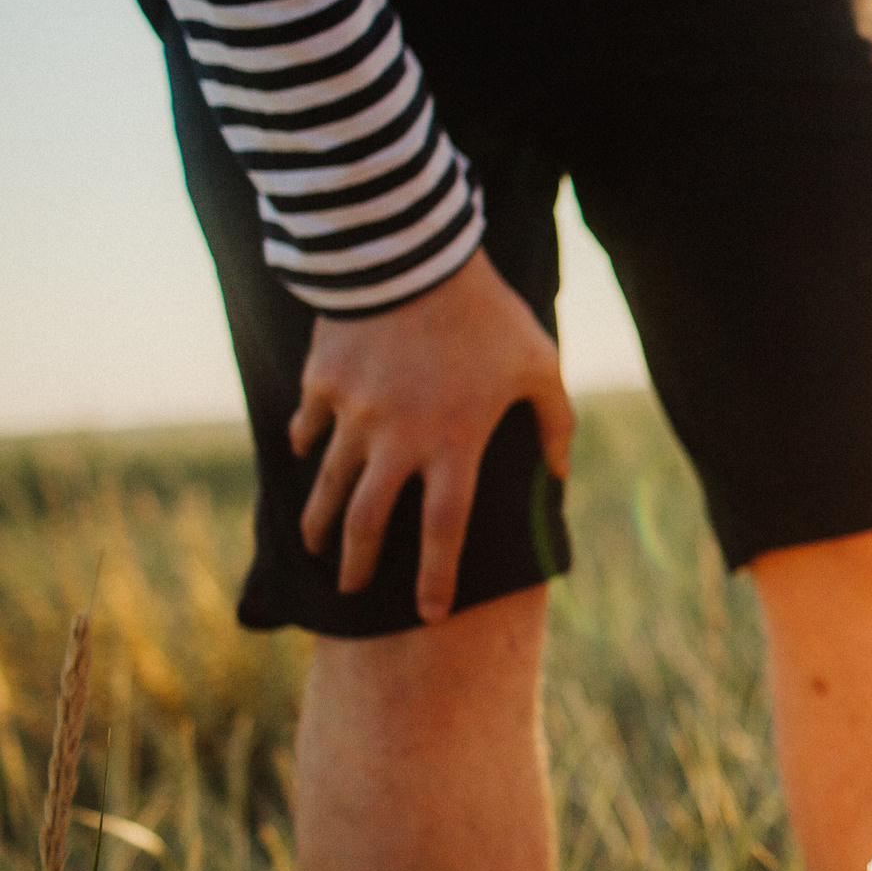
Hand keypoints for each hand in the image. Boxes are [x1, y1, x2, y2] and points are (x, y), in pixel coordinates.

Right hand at [290, 250, 574, 622]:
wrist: (412, 256)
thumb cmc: (488, 313)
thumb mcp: (540, 363)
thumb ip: (557, 421)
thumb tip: (562, 471)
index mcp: (454, 445)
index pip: (444, 531)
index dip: (437, 577)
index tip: (430, 614)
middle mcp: (397, 442)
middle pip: (368, 523)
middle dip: (357, 564)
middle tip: (352, 587)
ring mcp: (352, 416)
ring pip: (328, 487)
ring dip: (319, 522)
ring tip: (314, 544)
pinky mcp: (321, 384)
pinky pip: (309, 428)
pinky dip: (308, 447)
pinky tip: (310, 458)